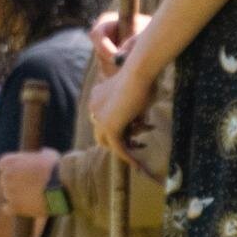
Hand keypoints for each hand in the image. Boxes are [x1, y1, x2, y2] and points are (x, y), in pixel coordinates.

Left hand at [0, 148, 60, 218]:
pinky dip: (13, 209)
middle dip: (14, 182)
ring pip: (8, 195)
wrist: (62, 187)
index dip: (12, 168)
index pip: (2, 164)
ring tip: (31, 197)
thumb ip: (42, 154)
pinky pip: (8, 209)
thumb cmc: (56, 168)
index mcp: (11, 162)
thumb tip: (44, 153)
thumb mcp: (49, 155)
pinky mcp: (15, 207)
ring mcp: (10, 193)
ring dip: (16, 195)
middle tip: (28, 185)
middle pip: (5, 180)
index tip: (20, 171)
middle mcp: (6, 177)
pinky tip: (23, 207)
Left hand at [89, 10, 159, 161]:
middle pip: (102, 133)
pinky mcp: (108, 127)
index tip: (137, 128)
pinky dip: (127, 157)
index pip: (103, 119)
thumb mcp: (134, 91)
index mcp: (96, 96)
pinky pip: (117, 147)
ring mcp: (99, 118)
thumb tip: (140, 118)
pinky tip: (138, 165)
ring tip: (140, 150)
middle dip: (118, 139)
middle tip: (136, 142)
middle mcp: (93, 107)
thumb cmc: (142, 75)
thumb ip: (132, 106)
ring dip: (125, 147)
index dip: (119, 126)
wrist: (138, 71)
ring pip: (109, 142)